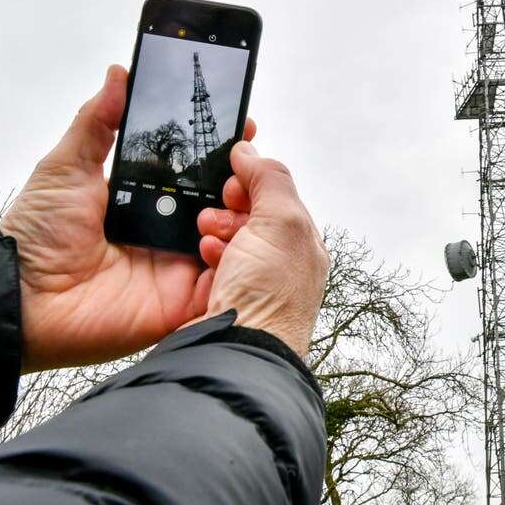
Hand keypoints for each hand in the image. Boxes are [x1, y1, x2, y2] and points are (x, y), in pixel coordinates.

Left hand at [0, 65, 256, 371]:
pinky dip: (234, 265)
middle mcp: (168, 231)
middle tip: (245, 164)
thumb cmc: (36, 232)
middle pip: (223, 203)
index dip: (222, 150)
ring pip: (231, 240)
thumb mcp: (66, 166)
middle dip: (243, 181)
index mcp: (147, 198)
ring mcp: (178, 268)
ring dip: (241, 217)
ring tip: (233, 198)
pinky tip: (230, 240)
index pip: (198, 170)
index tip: (243, 126)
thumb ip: (97, 120)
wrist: (20, 296)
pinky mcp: (181, 303)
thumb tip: (119, 72)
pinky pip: (221, 284)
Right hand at [194, 142, 327, 356]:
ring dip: (214, 230)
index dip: (253, 182)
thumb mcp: (282, 221)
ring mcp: (250, 285)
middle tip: (218, 213)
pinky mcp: (220, 300)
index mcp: (302, 244)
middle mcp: (280, 265)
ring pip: (226, 240)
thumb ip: (270, 180)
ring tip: (208, 236)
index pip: (277, 198)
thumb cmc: (270, 295)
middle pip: (249, 217)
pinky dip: (202, 256)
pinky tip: (202, 258)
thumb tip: (250, 151)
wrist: (237, 353)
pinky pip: (206, 265)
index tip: (232, 178)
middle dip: (229, 206)